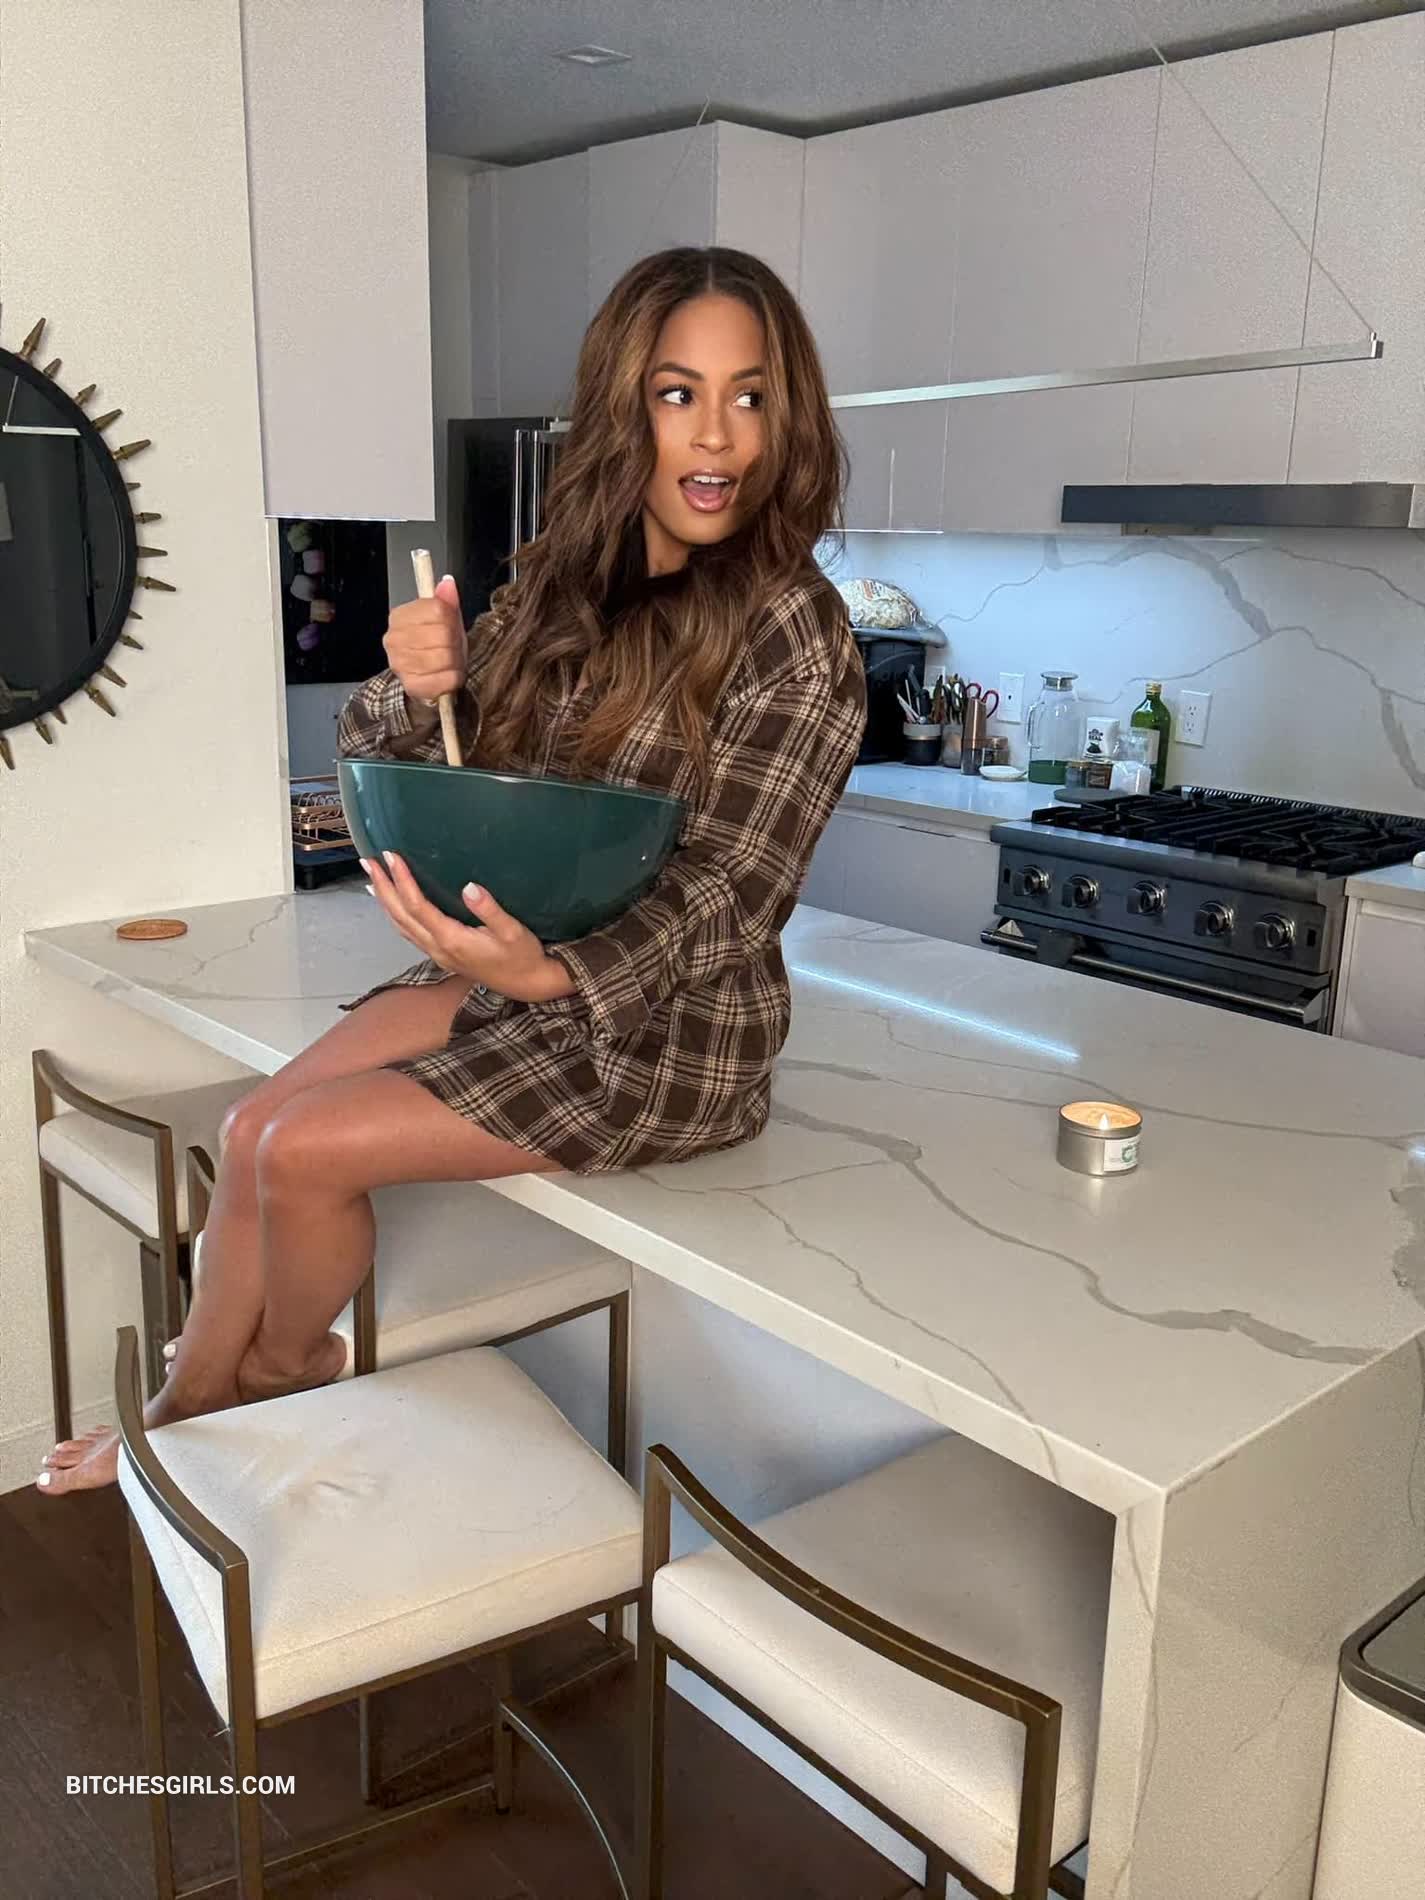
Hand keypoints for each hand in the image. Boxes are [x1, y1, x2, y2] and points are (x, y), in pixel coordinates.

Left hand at [364, 852, 575, 1004]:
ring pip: (400, 925)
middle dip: (384, 887)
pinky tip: (392, 905)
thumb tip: (469, 886)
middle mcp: (438, 948)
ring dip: (384, 901)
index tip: (392, 857)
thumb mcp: (513, 931)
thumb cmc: (523, 956)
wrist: (527, 984)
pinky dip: (395, 915)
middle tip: (368, 861)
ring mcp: (437, 954)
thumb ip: (490, 910)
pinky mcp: (441, 955)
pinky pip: (409, 932)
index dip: (403, 880)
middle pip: (400, 915)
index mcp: (452, 939)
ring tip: (372, 878)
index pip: (418, 905)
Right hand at [383, 574, 467, 704]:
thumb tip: (447, 583)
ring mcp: (400, 664)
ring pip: (445, 657)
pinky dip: (454, 678)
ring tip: (449, 663)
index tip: (450, 628)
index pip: (437, 609)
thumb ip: (446, 602)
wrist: (426, 680)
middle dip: (455, 643)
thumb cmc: (435, 648)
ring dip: (455, 662)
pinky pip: (446, 679)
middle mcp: (394, 639)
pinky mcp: (411, 686)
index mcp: (400, 617)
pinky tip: (447, 676)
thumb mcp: (444, 621)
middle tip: (452, 649)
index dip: (451, 620)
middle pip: (443, 634)